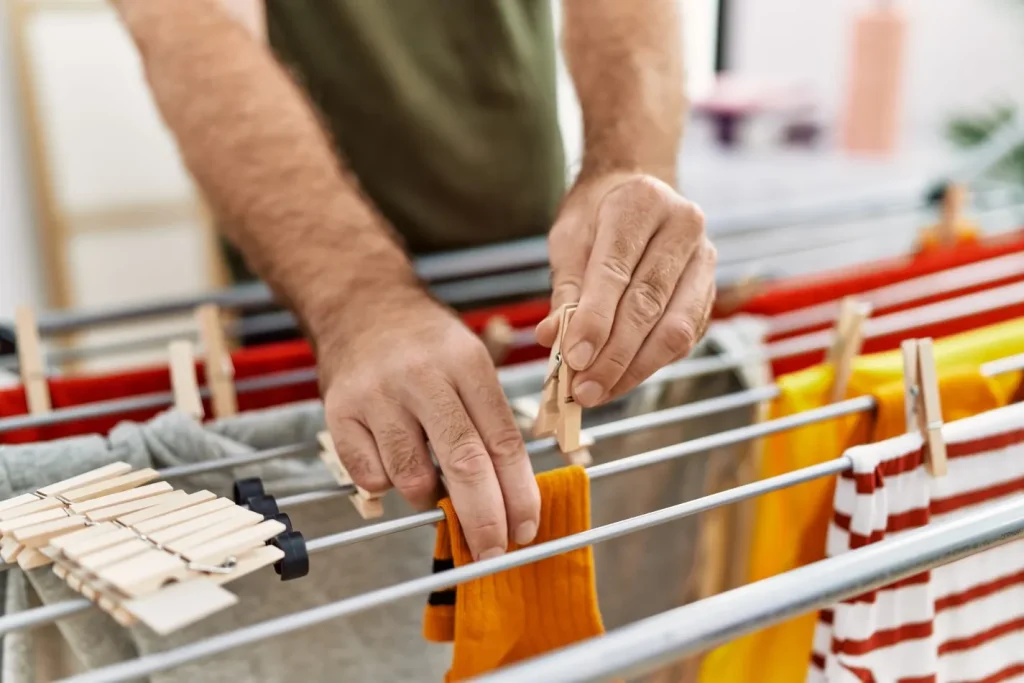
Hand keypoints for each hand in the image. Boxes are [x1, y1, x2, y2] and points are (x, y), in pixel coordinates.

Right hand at [319, 287, 540, 560]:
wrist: (361, 307)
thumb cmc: (426, 345)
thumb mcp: (471, 360)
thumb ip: (491, 420)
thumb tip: (514, 497)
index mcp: (467, 365)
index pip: (503, 441)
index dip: (519, 493)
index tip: (526, 528)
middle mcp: (423, 377)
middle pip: (463, 462)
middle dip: (483, 517)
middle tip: (492, 550)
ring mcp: (378, 395)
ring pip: (412, 476)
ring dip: (429, 498)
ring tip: (433, 487)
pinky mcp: (340, 412)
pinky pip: (370, 476)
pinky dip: (386, 483)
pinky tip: (392, 462)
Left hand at [537, 172, 715, 405]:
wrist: (635, 194)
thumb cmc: (596, 217)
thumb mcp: (569, 239)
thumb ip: (564, 289)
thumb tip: (552, 338)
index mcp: (642, 202)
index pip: (616, 270)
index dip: (594, 320)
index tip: (572, 358)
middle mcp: (684, 226)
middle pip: (648, 304)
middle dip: (613, 355)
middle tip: (582, 389)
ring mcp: (705, 260)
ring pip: (675, 328)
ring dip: (634, 369)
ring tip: (598, 392)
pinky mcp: (710, 291)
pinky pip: (685, 338)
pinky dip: (650, 365)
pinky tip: (619, 381)